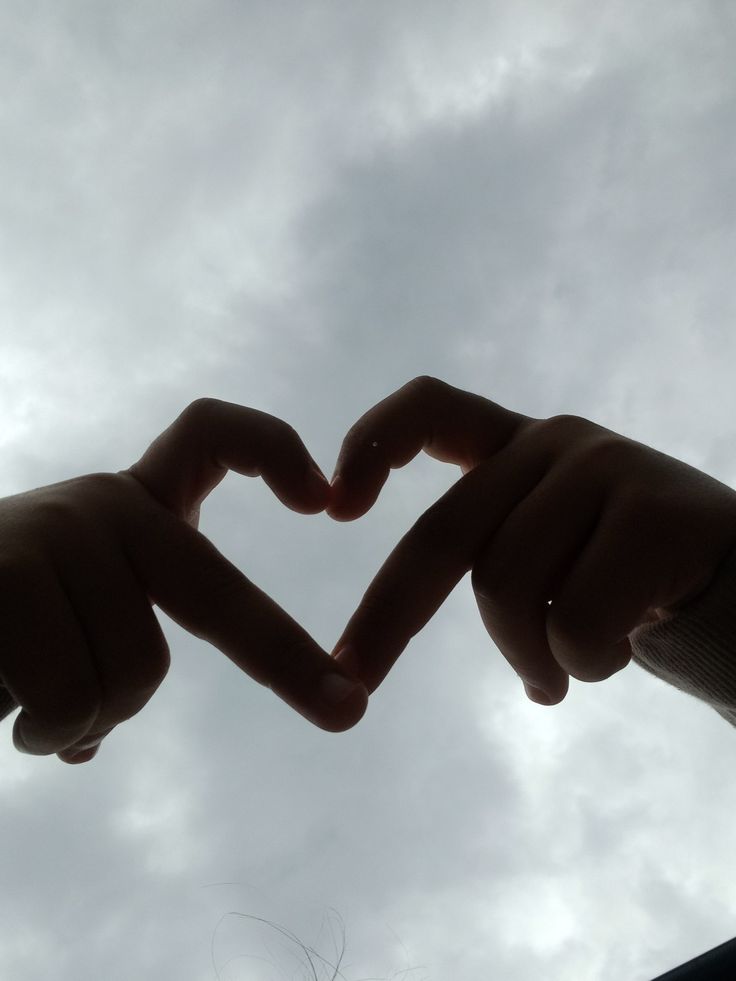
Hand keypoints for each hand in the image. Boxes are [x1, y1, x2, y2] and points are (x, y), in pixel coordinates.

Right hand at [0, 398, 367, 762]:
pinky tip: (13, 716)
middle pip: (210, 591)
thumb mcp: (54, 631)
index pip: (208, 437)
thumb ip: (93, 661)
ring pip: (138, 669)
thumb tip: (87, 738)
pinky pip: (71, 695)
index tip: (323, 498)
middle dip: (289, 660)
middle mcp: (99, 506)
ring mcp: (54, 533)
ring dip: (91, 716)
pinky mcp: (3, 574)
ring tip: (35, 711)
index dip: (271, 448)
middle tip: (346, 713)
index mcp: (125, 506)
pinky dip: (51, 730)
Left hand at [327, 376, 735, 704]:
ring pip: (508, 591)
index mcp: (518, 445)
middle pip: (447, 535)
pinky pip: (576, 622)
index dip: (373, 445)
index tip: (335, 507)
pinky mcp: (655, 512)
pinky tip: (611, 657)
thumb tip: (366, 641)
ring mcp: (606, 469)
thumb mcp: (549, 551)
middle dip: (389, 617)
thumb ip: (486, 557)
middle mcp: (555, 442)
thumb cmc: (627, 576)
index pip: (430, 408)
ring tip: (563, 672)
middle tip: (353, 676)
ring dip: (529, 656)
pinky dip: (583, 663)